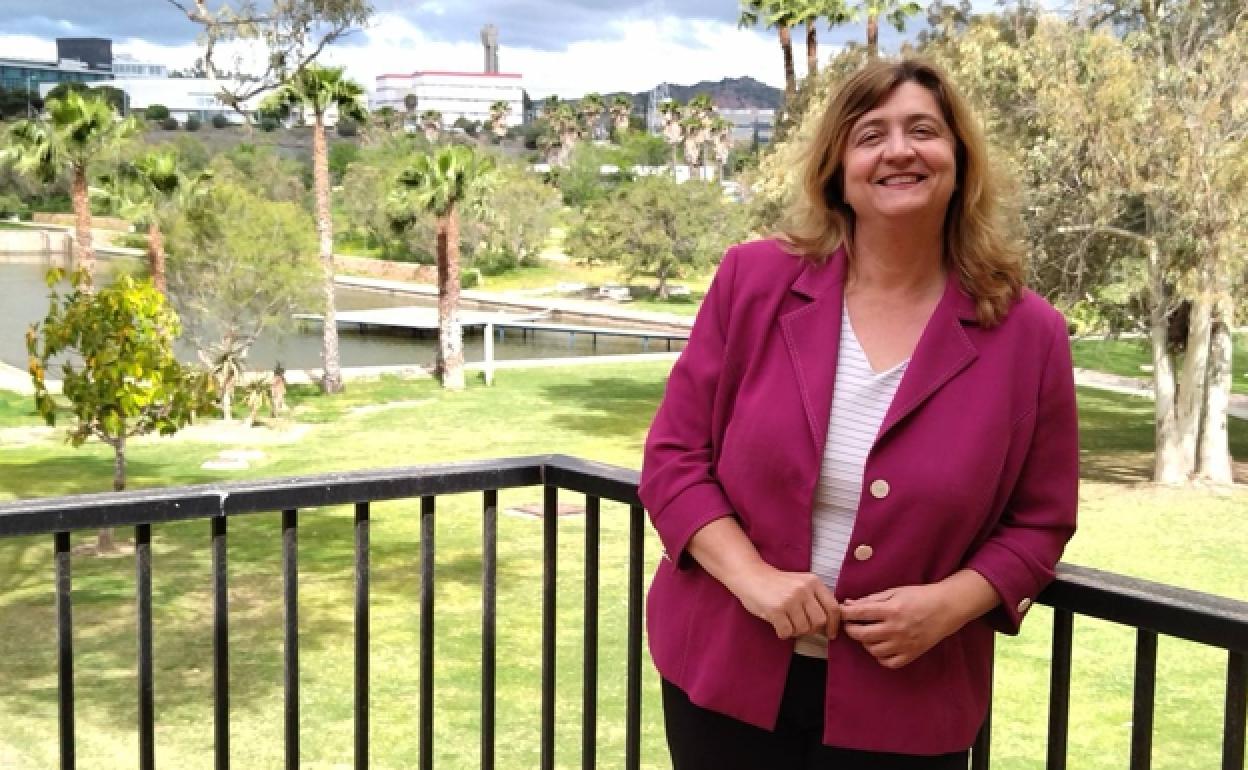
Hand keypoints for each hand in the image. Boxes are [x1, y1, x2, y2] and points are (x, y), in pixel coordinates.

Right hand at [729, 563, 840, 639]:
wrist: (750, 575)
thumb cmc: (776, 584)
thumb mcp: (800, 584)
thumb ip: (815, 599)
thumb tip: (829, 626)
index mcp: (813, 582)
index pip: (833, 608)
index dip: (834, 625)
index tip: (830, 634)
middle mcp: (803, 589)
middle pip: (820, 621)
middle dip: (812, 629)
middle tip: (801, 626)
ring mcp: (790, 599)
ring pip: (804, 629)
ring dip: (795, 631)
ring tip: (787, 622)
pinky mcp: (776, 609)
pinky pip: (787, 632)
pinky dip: (783, 633)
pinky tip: (777, 624)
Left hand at [840, 584, 958, 668]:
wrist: (946, 609)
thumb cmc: (919, 596)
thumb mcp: (894, 592)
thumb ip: (871, 599)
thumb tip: (848, 604)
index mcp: (891, 610)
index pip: (859, 613)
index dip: (845, 613)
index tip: (841, 612)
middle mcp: (896, 628)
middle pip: (862, 635)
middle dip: (850, 629)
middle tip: (850, 625)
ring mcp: (904, 644)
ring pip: (873, 650)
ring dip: (866, 643)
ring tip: (869, 634)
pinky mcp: (911, 654)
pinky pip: (888, 662)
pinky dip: (881, 656)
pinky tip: (882, 646)